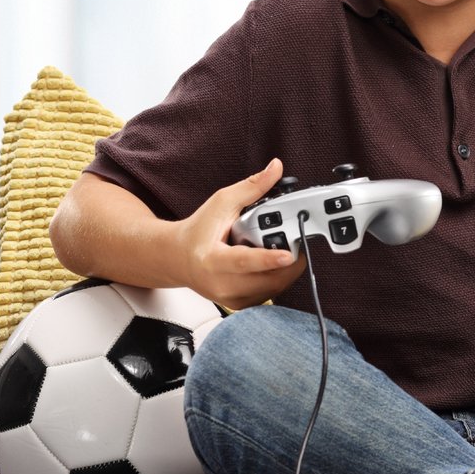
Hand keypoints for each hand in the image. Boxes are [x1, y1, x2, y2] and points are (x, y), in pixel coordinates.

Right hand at [174, 157, 309, 312]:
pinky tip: (274, 264)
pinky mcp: (238, 304)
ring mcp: (230, 298)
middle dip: (289, 260)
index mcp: (212, 260)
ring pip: (272, 288)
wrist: (177, 258)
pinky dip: (278, 278)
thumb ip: (251, 187)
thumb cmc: (198, 231)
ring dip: (286, 270)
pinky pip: (268, 294)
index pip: (244, 262)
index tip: (288, 254)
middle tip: (297, 241)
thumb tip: (275, 169)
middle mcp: (220, 284)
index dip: (268, 259)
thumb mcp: (221, 203)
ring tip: (283, 249)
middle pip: (266, 278)